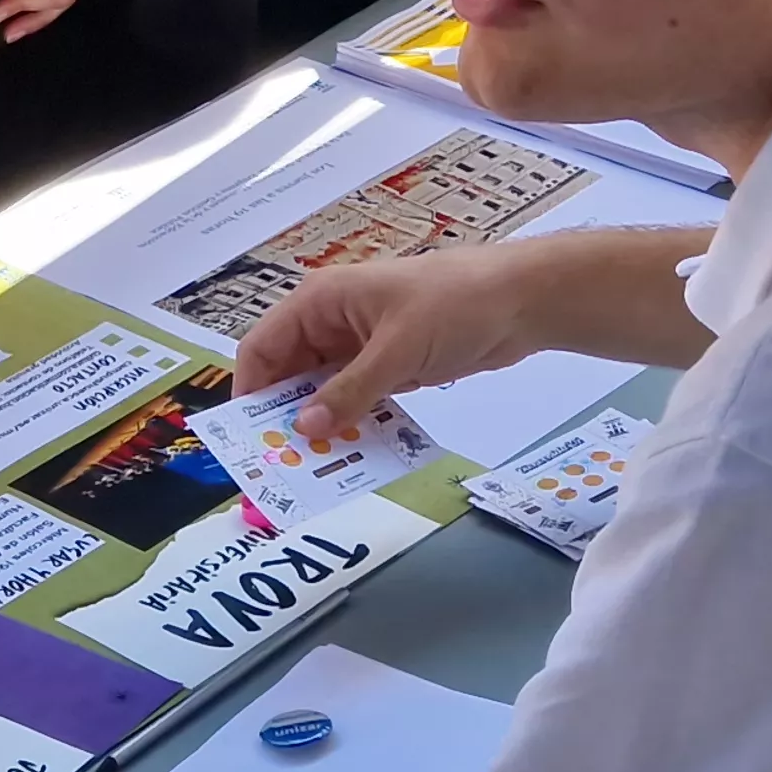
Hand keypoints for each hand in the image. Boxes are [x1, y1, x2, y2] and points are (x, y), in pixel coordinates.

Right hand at [234, 244, 550, 442]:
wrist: (521, 300)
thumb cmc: (453, 305)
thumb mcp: (396, 350)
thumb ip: (349, 391)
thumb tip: (304, 428)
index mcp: (321, 301)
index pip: (263, 347)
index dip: (250, 391)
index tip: (250, 439)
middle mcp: (332, 322)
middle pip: (290, 373)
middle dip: (285, 415)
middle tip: (283, 466)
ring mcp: (362, 346)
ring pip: (324, 391)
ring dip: (322, 424)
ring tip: (317, 470)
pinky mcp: (389, 366)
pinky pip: (357, 399)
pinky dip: (353, 422)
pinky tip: (355, 455)